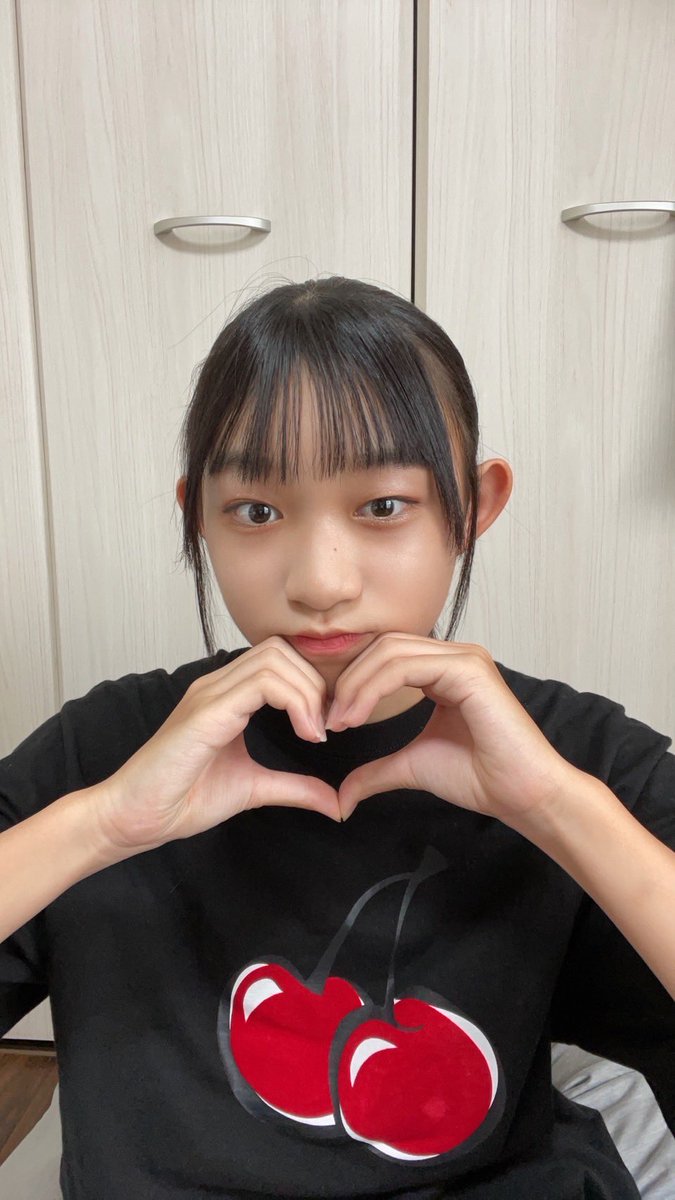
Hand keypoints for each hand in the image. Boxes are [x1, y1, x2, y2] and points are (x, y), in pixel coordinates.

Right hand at [93, 638, 339, 854]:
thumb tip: (335, 802)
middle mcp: (217, 685)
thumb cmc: (184, 799)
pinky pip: (262, 684)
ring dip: (308, 692)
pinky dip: (296, 703)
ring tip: (315, 733)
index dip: (312, 683)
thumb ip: (294, 787)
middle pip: (281, 649)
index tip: (325, 726)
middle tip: (326, 727)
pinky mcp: (206, 712)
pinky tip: (304, 734)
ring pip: (275, 658)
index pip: (279, 658)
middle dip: (316, 683)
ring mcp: (209, 693)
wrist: (138, 818)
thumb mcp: (254, 789)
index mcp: (226, 695)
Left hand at [327, 634, 575, 824]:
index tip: (332, 719)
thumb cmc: (480, 777)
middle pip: (384, 647)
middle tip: (330, 719)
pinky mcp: (469, 670)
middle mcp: (455, 656)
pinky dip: (374, 688)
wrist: (519, 794)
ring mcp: (465, 658)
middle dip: (349, 680)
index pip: (386, 655)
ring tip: (340, 720)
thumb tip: (342, 794)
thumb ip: (377, 770)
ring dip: (356, 685)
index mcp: (445, 669)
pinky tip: (358, 715)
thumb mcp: (412, 765)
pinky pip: (407, 666)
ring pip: (390, 652)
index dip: (353, 682)